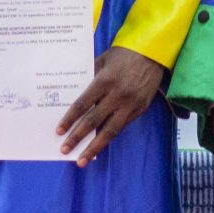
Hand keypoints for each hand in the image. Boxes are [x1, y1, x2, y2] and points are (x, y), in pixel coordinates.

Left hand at [58, 46, 164, 165]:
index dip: (70, 119)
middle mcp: (117, 95)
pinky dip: (109, 138)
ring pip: (109, 131)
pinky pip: (121, 127)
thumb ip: (89, 76)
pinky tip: (99, 146)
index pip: (83, 104)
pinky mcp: (139, 110)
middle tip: (65, 149)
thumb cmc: (124, 54)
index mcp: (104, 81)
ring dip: (94, 147)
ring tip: (82, 160)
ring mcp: (130, 105)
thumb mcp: (103, 60)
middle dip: (77, 137)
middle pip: (93, 121)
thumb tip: (73, 93)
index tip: (59, 131)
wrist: (154, 53)